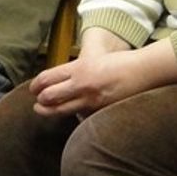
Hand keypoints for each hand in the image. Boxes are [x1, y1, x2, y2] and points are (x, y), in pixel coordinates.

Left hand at [30, 34, 176, 118]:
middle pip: (49, 96)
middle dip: (40, 100)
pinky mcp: (100, 110)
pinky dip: (73, 115)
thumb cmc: (120, 63)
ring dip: (49, 111)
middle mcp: (81, 83)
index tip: (33, 89)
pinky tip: (71, 114)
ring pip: (61, 110)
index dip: (36, 85)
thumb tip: (59, 81)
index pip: (47, 78)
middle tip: (37, 103)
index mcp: (79, 67)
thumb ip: (76, 71)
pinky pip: (80, 116)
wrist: (143, 71)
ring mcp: (91, 99)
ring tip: (43, 110)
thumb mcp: (93, 60)